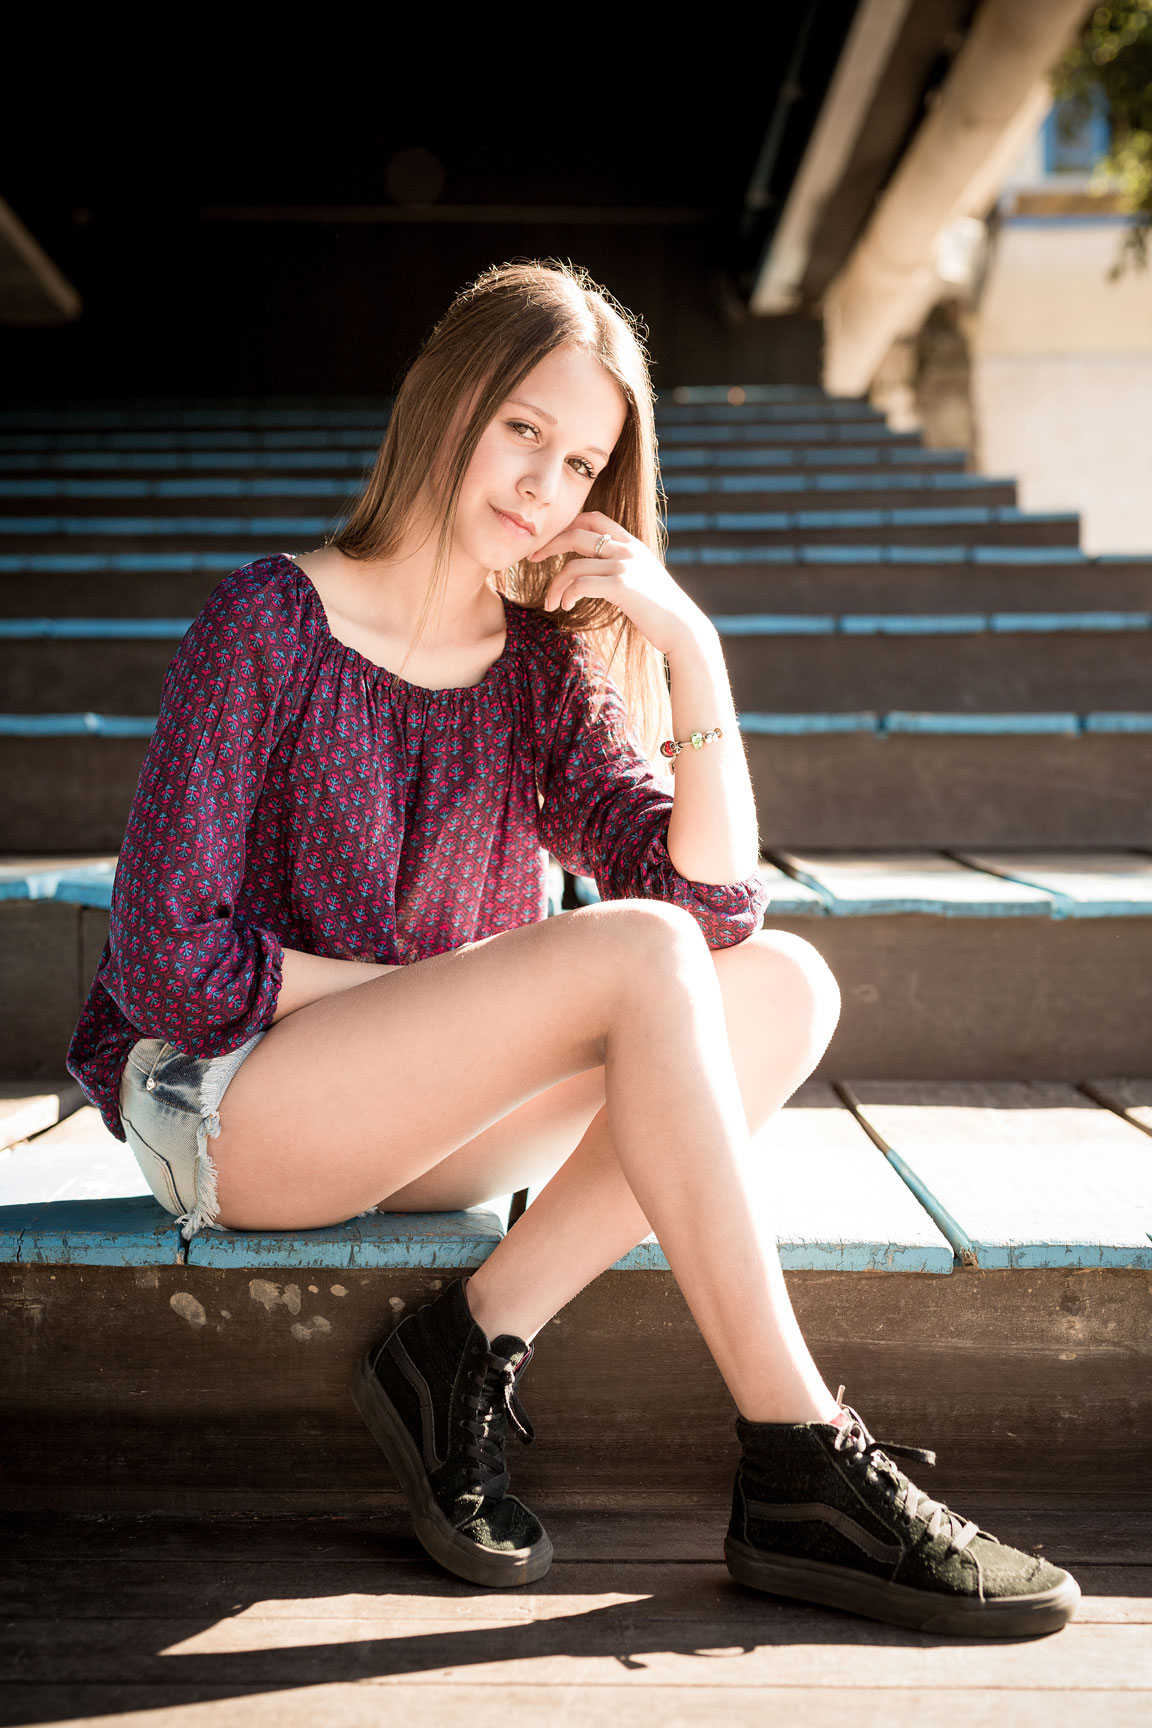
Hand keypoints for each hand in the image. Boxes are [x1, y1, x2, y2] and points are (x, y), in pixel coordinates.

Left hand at [529, 510, 710, 659]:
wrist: (683, 628)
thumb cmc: (661, 610)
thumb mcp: (643, 579)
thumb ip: (622, 568)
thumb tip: (599, 571)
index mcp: (632, 543)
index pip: (594, 518)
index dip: (568, 524)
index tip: (551, 541)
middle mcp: (627, 549)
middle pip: (576, 533)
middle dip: (549, 545)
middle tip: (531, 558)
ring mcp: (624, 565)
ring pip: (573, 565)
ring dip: (555, 585)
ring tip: (551, 603)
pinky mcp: (621, 586)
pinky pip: (580, 584)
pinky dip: (567, 595)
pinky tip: (566, 606)